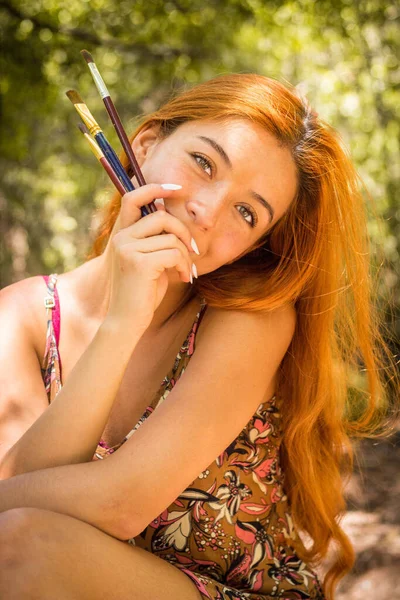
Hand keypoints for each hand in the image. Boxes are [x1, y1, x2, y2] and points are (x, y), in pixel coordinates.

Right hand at [105, 183, 196, 331]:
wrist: (127, 320)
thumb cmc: (142, 293)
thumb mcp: (149, 260)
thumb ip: (156, 238)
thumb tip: (169, 214)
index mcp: (121, 234)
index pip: (133, 198)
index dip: (155, 188)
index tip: (178, 189)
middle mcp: (121, 238)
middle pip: (162, 217)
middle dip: (184, 233)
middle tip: (194, 252)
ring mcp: (128, 249)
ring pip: (172, 239)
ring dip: (186, 257)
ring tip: (187, 272)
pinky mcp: (139, 262)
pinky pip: (174, 253)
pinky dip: (185, 266)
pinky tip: (184, 279)